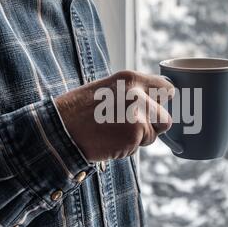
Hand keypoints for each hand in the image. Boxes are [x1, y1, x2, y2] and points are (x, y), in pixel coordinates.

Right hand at [55, 71, 174, 161]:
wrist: (61, 130)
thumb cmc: (80, 111)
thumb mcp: (108, 89)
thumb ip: (134, 92)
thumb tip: (156, 101)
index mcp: (131, 78)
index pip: (166, 88)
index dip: (162, 102)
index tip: (157, 107)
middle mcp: (139, 94)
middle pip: (165, 117)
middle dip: (153, 126)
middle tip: (131, 127)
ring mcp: (138, 115)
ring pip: (153, 134)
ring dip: (140, 138)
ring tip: (115, 133)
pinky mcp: (135, 134)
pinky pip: (140, 146)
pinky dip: (128, 148)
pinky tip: (110, 141)